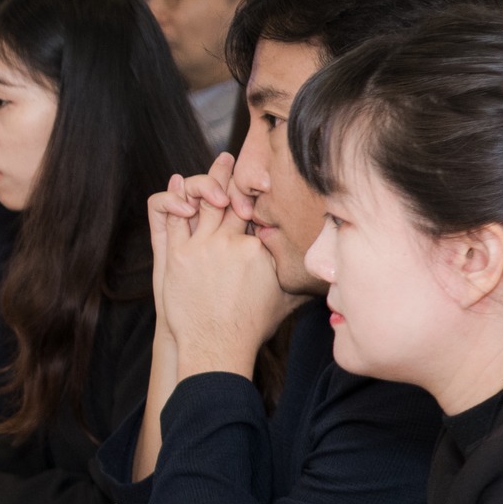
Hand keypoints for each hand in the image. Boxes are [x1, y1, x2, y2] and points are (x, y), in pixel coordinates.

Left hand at [150, 159, 298, 379]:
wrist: (216, 346)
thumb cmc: (251, 326)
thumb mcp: (286, 299)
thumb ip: (301, 276)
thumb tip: (328, 267)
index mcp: (259, 249)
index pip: (258, 210)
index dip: (256, 193)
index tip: (260, 178)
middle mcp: (232, 242)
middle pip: (232, 198)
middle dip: (232, 175)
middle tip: (231, 156)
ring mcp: (202, 247)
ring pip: (204, 202)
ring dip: (208, 180)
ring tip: (212, 165)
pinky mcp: (177, 254)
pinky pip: (174, 217)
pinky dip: (176, 198)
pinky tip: (179, 185)